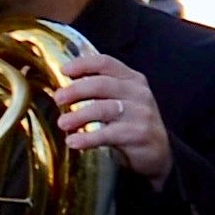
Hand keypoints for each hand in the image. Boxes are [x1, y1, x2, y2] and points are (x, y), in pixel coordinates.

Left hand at [54, 45, 172, 185]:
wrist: (157, 151)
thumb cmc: (129, 122)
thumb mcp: (119, 99)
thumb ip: (97, 88)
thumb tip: (60, 84)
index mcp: (131, 79)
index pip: (106, 63)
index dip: (83, 64)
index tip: (64, 71)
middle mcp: (138, 93)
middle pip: (102, 84)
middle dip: (76, 90)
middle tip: (58, 98)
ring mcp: (141, 113)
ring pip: (105, 109)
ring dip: (79, 115)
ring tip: (62, 123)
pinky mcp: (141, 134)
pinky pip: (110, 134)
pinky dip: (88, 138)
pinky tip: (73, 142)